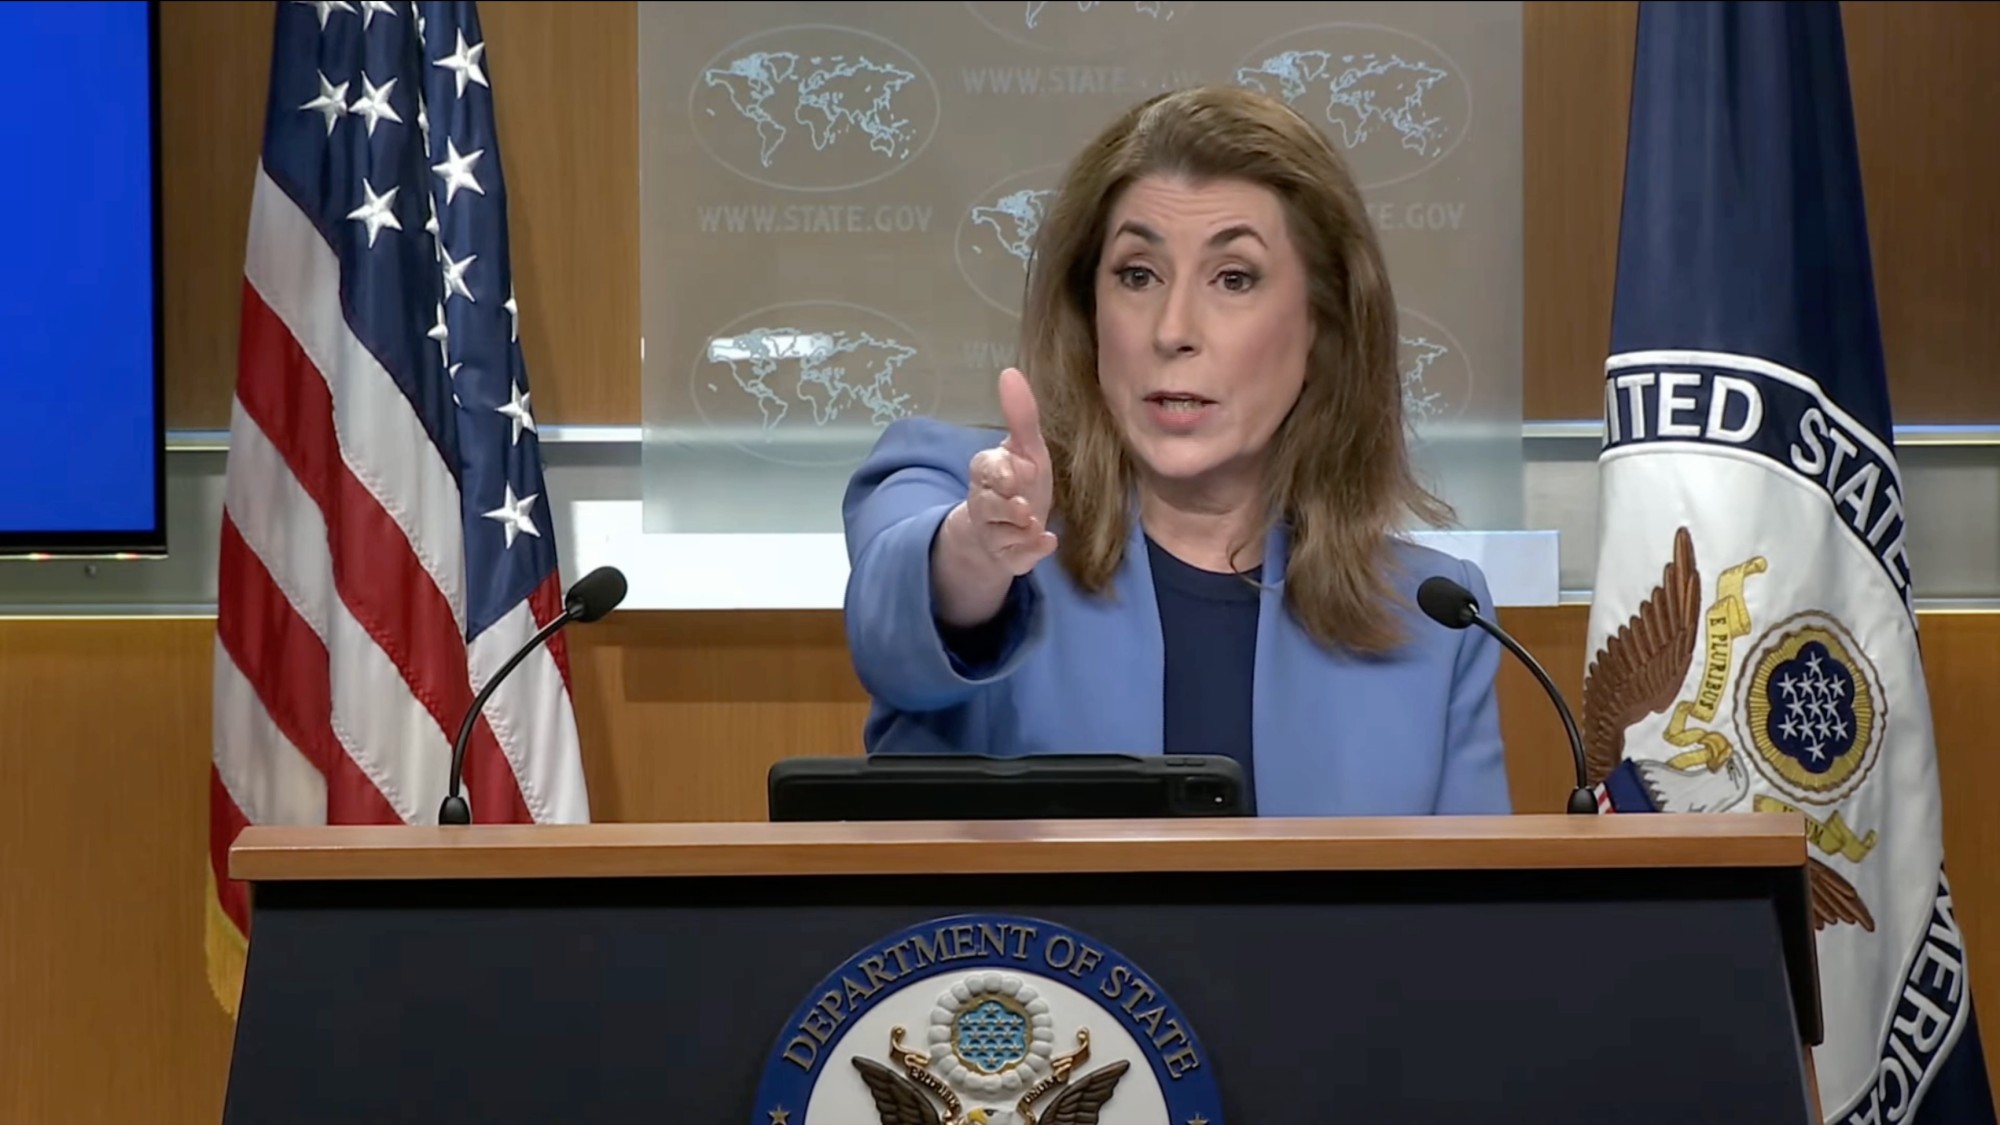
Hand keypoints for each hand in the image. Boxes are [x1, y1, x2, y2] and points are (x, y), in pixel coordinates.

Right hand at [963, 367, 1056, 574]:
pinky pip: (1017, 557)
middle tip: (1024, 505)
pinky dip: (1032, 551)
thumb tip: (1010, 372)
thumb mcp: (1026, 449)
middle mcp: (984, 503)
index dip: (1001, 473)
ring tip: (1035, 523)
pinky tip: (1049, 542)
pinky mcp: (1007, 557)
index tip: (1016, 475)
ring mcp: (994, 532)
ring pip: (998, 532)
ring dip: (1018, 527)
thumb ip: (1020, 416)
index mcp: (988, 472)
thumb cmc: (1020, 481)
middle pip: (987, 503)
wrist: (1009, 529)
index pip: (986, 468)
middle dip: (1005, 505)